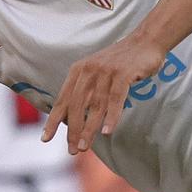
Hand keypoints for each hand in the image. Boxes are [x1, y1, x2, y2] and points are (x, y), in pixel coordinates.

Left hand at [40, 31, 168, 154]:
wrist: (145, 41)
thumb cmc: (121, 63)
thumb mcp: (96, 73)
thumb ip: (85, 92)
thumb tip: (73, 120)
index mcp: (78, 71)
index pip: (62, 100)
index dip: (53, 121)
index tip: (45, 139)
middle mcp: (88, 70)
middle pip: (77, 105)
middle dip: (73, 130)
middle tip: (73, 150)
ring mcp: (106, 71)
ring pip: (95, 105)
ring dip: (89, 128)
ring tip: (84, 147)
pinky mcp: (123, 73)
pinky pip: (116, 99)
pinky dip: (112, 117)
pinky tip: (107, 132)